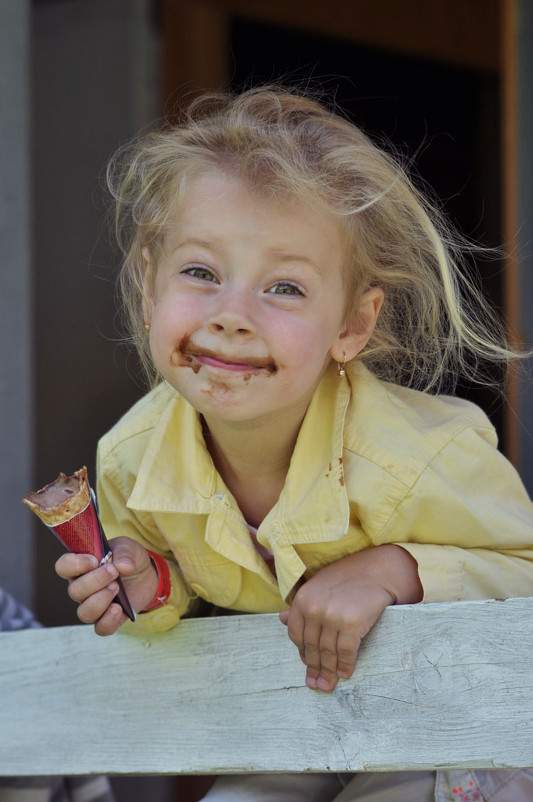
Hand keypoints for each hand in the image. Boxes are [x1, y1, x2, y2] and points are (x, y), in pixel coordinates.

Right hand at [55, 536, 158, 635]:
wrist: (146, 574)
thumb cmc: (129, 558)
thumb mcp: (128, 547)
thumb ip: (124, 552)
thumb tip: (122, 566)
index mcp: (81, 567)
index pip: (63, 567)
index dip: (74, 565)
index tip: (93, 561)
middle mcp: (83, 588)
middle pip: (74, 591)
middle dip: (95, 581)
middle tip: (113, 571)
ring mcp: (94, 605)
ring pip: (84, 613)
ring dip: (100, 600)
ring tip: (116, 588)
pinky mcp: (108, 619)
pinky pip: (100, 628)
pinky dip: (108, 620)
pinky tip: (118, 608)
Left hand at [279, 545, 421, 691]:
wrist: (377, 571)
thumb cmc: (346, 578)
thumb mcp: (318, 587)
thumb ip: (301, 605)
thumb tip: (281, 619)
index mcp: (302, 599)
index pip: (296, 635)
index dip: (302, 653)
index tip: (307, 666)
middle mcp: (314, 608)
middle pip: (311, 647)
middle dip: (314, 669)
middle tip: (316, 685)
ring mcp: (332, 616)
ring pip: (328, 652)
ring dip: (329, 672)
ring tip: (329, 685)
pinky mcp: (351, 623)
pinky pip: (346, 651)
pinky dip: (346, 665)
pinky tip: (346, 673)